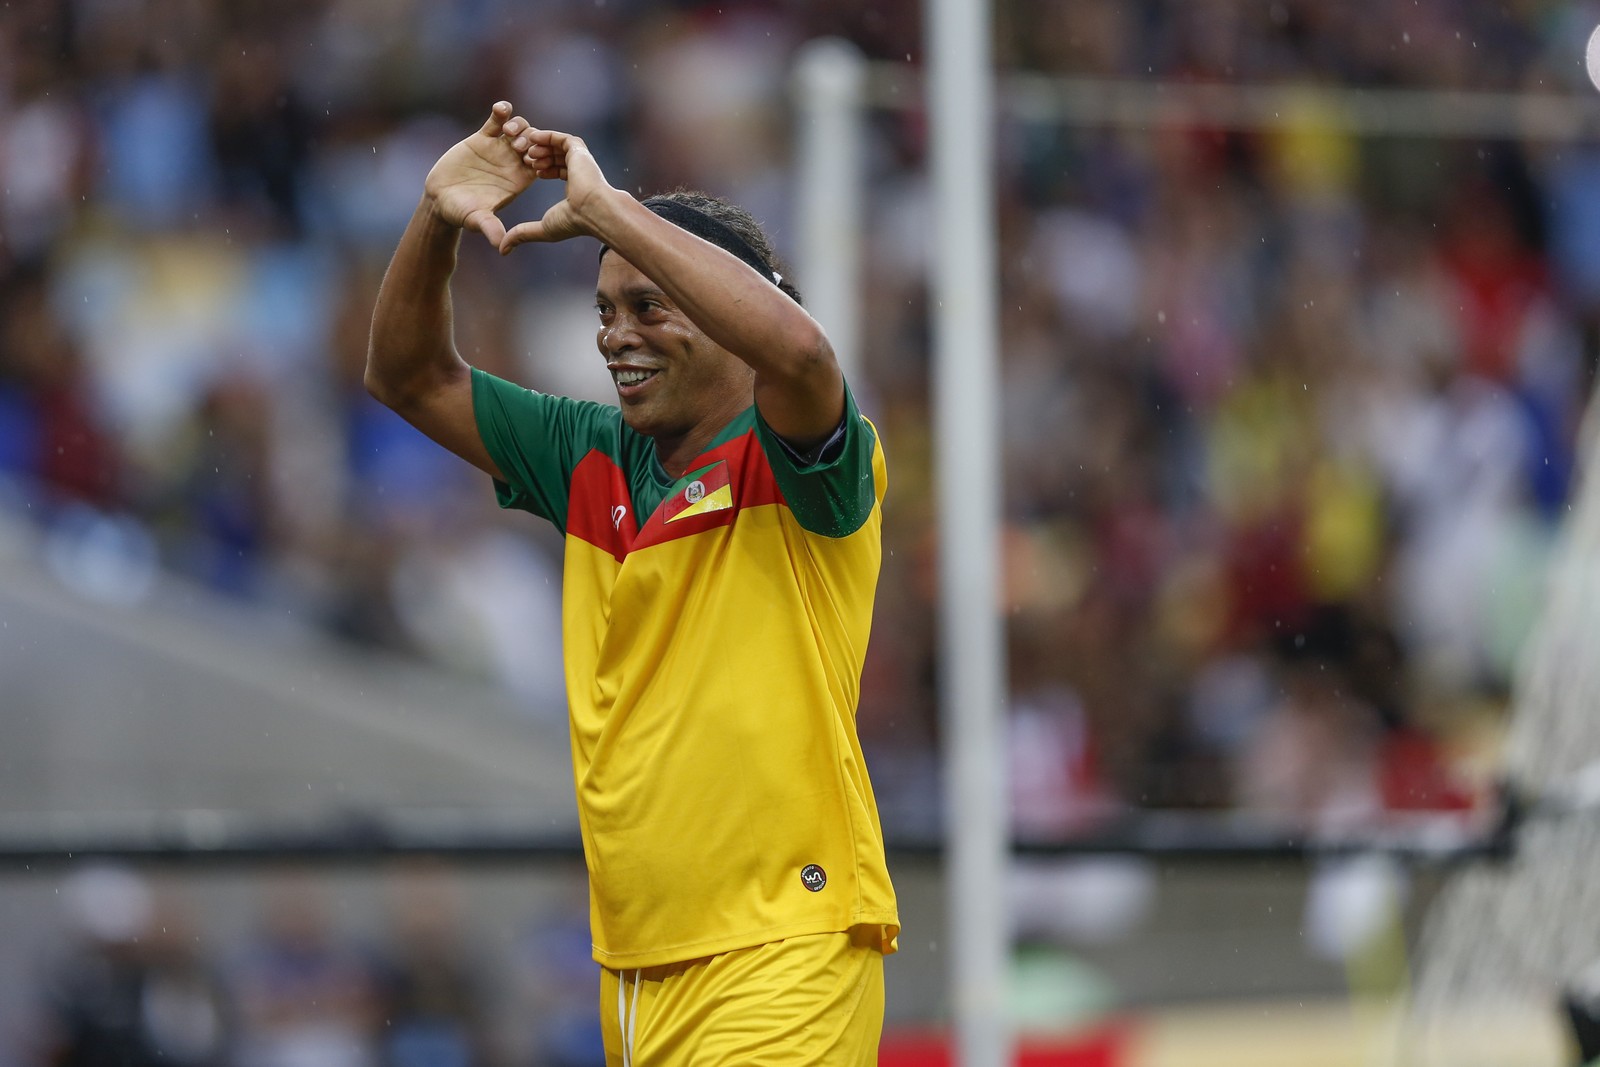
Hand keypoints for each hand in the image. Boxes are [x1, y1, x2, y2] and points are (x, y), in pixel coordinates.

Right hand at [423, 101, 539, 249]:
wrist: (440, 199)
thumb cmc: (461, 213)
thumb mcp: (477, 220)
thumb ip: (490, 228)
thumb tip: (501, 247)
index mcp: (519, 180)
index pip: (542, 164)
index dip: (542, 158)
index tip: (530, 160)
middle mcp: (512, 163)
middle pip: (535, 143)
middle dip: (533, 140)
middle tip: (520, 146)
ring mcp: (498, 148)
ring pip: (519, 129)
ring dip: (519, 126)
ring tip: (508, 132)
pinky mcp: (482, 138)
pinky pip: (497, 121)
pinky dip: (501, 113)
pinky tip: (501, 109)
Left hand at [499, 130, 616, 253]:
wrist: (593, 210)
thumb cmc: (574, 222)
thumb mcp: (543, 228)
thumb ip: (523, 234)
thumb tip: (503, 250)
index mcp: (575, 187)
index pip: (556, 171)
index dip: (540, 170)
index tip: (529, 170)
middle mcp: (579, 172)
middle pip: (555, 157)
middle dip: (537, 156)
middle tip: (522, 157)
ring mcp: (580, 160)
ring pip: (556, 146)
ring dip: (540, 146)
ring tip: (526, 150)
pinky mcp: (579, 149)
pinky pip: (559, 137)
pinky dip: (546, 136)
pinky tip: (533, 138)